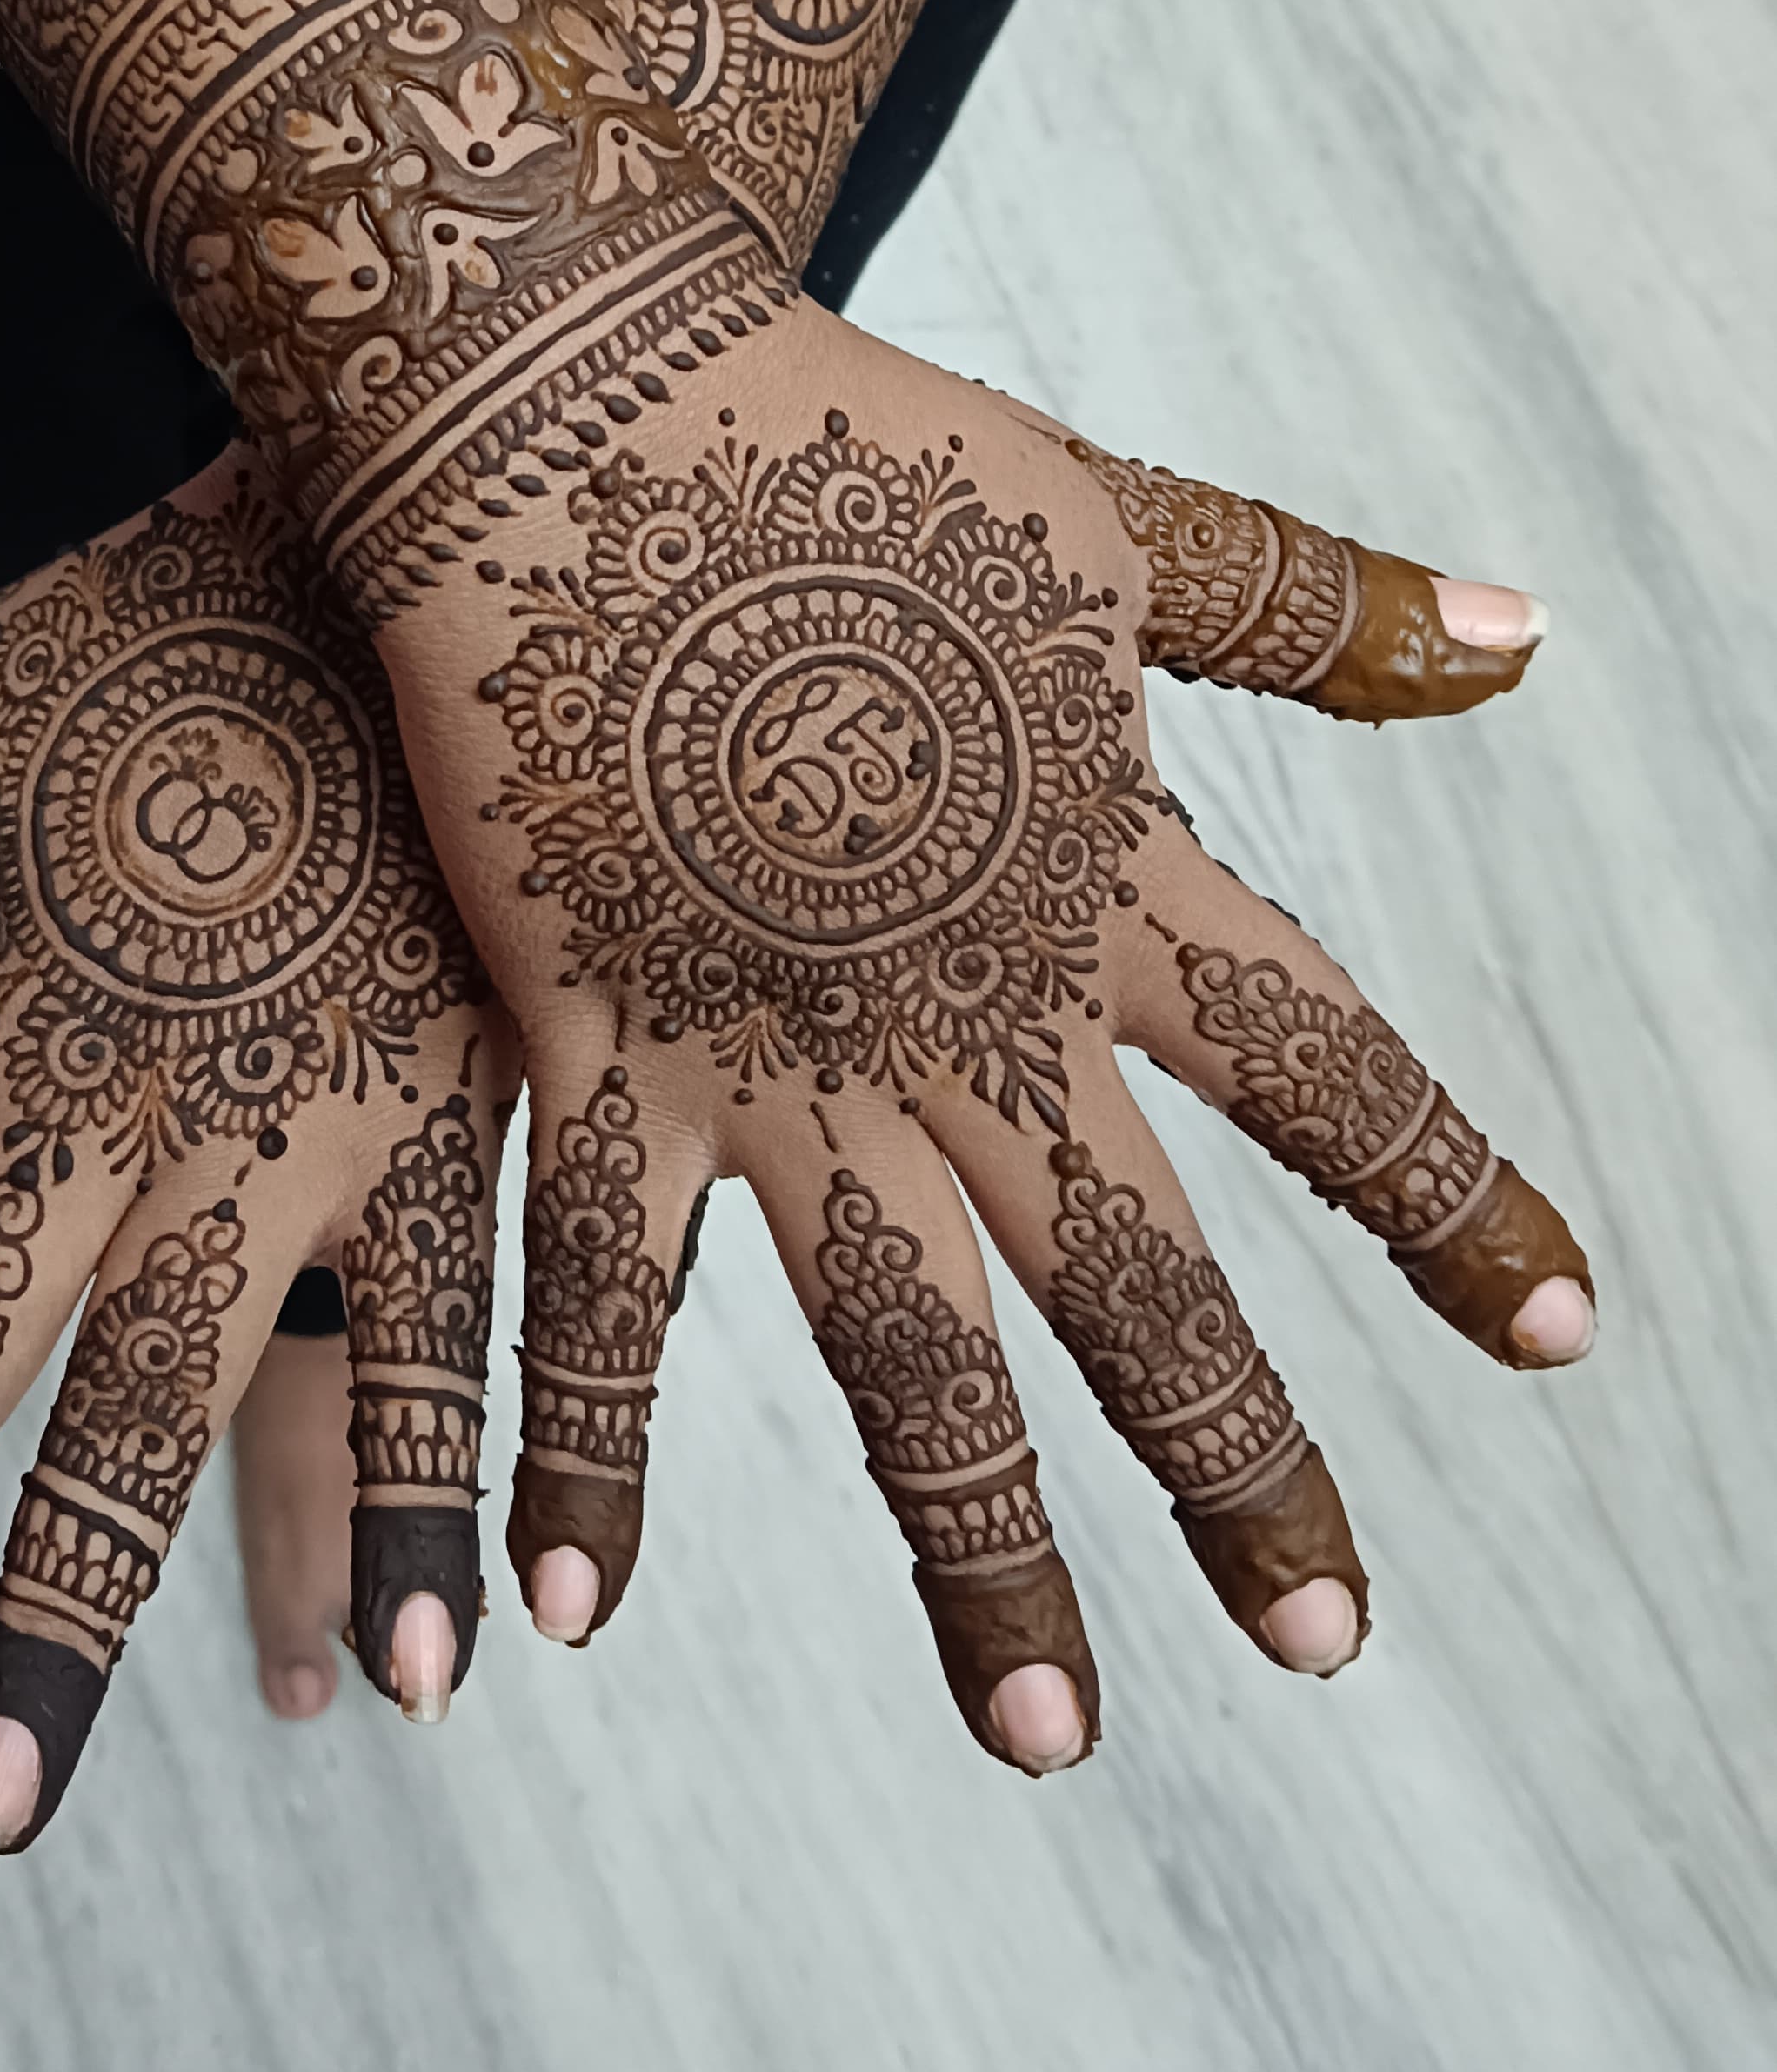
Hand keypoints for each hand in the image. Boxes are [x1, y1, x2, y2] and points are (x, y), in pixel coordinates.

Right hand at [369, 297, 1590, 1774]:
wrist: (583, 403)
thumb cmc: (848, 442)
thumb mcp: (1110, 522)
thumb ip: (1305, 608)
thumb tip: (1523, 633)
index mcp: (1105, 871)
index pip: (1330, 1072)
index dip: (1452, 1203)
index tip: (1561, 1327)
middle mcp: (970, 999)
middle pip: (1146, 1279)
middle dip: (1243, 1464)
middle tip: (1326, 1634)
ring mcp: (782, 1041)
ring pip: (909, 1354)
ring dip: (984, 1555)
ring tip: (1054, 1735)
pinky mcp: (604, 1039)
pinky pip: (600, 1292)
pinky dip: (590, 1460)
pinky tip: (577, 1622)